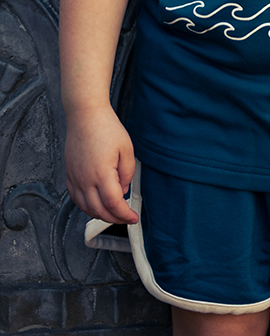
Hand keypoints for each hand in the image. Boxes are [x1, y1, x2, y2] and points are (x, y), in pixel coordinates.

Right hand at [64, 105, 138, 224]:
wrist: (85, 116)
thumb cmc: (107, 129)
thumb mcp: (127, 149)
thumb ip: (127, 173)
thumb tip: (124, 190)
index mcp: (101, 174)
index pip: (113, 204)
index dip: (124, 215)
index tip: (133, 218)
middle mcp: (85, 180)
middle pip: (98, 210)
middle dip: (114, 219)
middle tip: (126, 218)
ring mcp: (75, 178)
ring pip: (85, 207)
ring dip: (99, 215)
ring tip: (113, 213)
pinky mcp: (69, 175)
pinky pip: (76, 198)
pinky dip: (86, 206)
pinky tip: (95, 205)